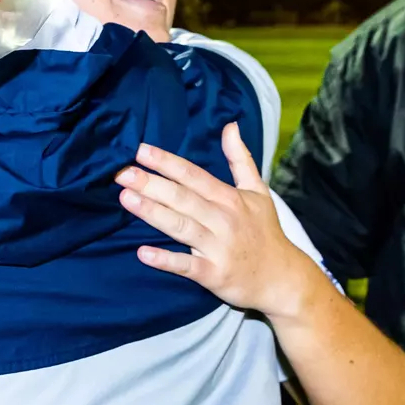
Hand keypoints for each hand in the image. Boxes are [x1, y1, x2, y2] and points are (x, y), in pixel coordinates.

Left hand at [115, 122, 315, 319]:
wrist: (282, 278)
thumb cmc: (265, 232)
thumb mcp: (258, 191)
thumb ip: (240, 159)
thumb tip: (231, 126)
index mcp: (229, 198)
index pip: (193, 175)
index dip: (167, 163)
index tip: (141, 151)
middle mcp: (223, 219)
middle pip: (183, 198)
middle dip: (151, 184)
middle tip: (121, 173)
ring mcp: (218, 247)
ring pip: (181, 227)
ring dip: (153, 213)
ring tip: (125, 199)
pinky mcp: (214, 274)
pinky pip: (187, 267)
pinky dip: (166, 260)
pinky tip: (143, 253)